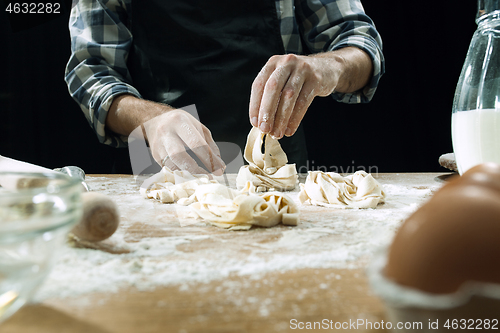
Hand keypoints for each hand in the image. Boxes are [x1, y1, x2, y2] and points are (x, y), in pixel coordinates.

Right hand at [143, 109, 225, 174]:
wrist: (153, 119)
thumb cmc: (179, 123)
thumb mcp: (196, 126)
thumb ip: (209, 142)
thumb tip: (219, 162)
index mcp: (179, 122)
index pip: (196, 143)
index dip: (209, 158)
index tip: (220, 168)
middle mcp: (166, 133)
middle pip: (179, 155)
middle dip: (196, 169)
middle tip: (210, 177)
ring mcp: (158, 145)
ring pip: (171, 165)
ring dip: (188, 175)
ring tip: (201, 179)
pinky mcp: (155, 155)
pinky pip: (168, 169)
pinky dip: (180, 175)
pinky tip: (190, 178)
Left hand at [249, 48, 371, 138]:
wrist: (327, 68)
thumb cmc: (298, 79)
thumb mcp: (282, 79)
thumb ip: (271, 96)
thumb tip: (260, 123)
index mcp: (272, 63)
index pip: (259, 85)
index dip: (254, 105)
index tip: (255, 123)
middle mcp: (286, 63)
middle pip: (272, 88)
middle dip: (267, 111)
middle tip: (265, 129)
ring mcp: (302, 69)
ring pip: (288, 96)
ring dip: (281, 118)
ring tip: (278, 133)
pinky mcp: (315, 79)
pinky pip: (303, 102)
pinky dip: (295, 118)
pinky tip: (290, 129)